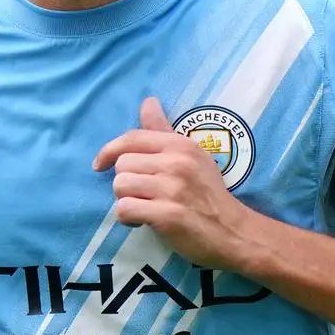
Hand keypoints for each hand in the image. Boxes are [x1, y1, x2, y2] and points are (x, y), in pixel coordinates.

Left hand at [94, 98, 247, 268]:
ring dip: (126, 201)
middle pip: (122, 165)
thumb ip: (164, 131)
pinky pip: (125, 209)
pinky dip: (128, 219)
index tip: (100, 165)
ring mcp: (172, 189)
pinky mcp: (168, 216)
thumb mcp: (192, 156)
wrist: (234, 232)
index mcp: (181, 145)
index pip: (132, 138)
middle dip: (125, 183)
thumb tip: (147, 102)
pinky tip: (142, 222)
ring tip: (144, 208)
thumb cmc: (209, 195)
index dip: (109, 150)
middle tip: (143, 195)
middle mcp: (176, 163)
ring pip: (120, 186)